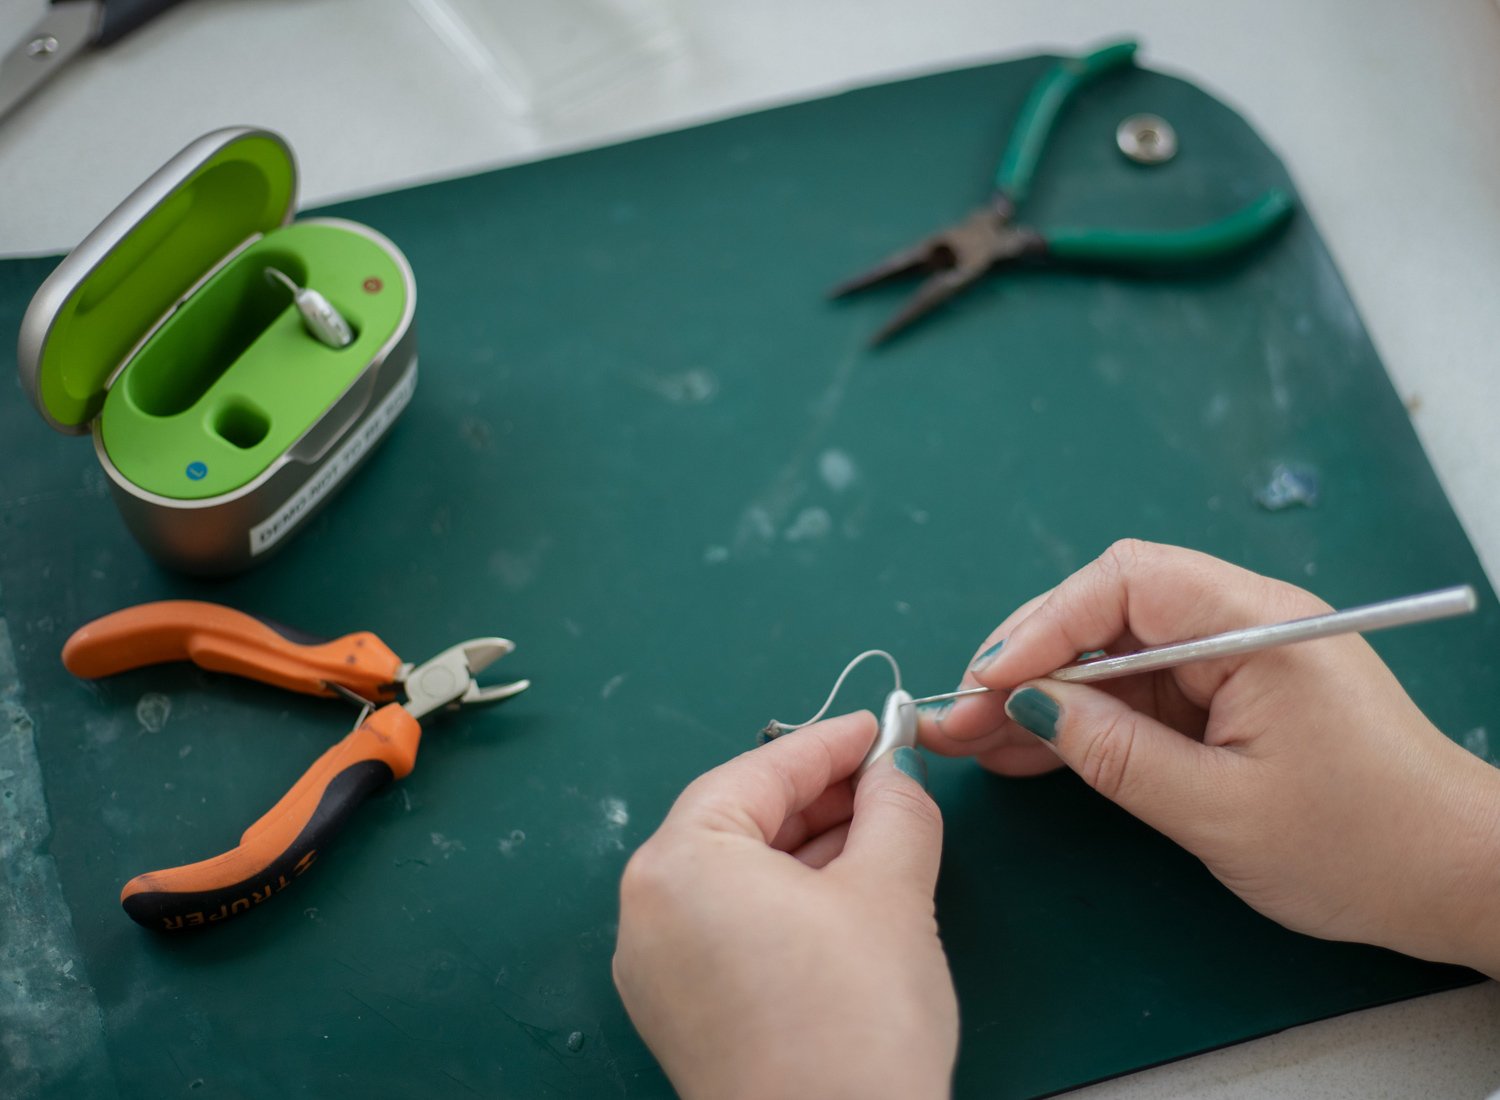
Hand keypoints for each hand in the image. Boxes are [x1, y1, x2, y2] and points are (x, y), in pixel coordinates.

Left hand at [613, 713, 955, 1099]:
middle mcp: (646, 909)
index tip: (877, 728)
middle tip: (888, 781)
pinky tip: (844, 897)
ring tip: (880, 835)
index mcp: (678, 862)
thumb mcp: (890, 892)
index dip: (827, 744)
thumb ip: (895, 810)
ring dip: (806, 849)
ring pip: (734, 875)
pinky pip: (727, 924)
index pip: (757, 773)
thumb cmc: (853, 1024)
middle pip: (737, 821)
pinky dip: (782, 900)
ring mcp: (655, 968)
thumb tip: (896, 772)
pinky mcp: (679, 1013)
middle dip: (817, 798)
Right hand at [919, 539, 1499, 976]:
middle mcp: (1240, 624)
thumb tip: (1025, 710)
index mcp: (1253, 625)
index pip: (1124, 584)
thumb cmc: (1356, 843)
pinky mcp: (1228, 699)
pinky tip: (1026, 754)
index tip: (988, 682)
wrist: (1457, 880)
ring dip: (1044, 699)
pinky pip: (1139, 697)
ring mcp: (1233, 661)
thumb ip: (1114, 754)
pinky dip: (1084, 724)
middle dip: (1027, 663)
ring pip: (1113, 658)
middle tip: (960, 718)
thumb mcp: (1219, 808)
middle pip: (1107, 615)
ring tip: (972, 742)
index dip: (1044, 625)